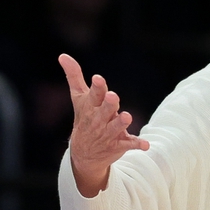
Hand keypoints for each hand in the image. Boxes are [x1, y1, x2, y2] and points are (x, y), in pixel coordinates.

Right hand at [61, 54, 148, 196]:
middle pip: (105, 110)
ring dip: (121, 122)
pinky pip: (129, 144)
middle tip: (113, 96)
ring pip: (116, 127)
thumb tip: (63, 55)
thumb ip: (74, 76)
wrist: (83, 153)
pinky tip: (146, 145)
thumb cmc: (84, 118)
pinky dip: (138, 144)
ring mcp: (109, 133)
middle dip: (109, 104)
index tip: (98, 79)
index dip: (97, 87)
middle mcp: (99, 120)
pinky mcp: (119, 145)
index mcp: (91, 107)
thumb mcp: (79, 98)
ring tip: (127, 116)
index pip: (94, 95)